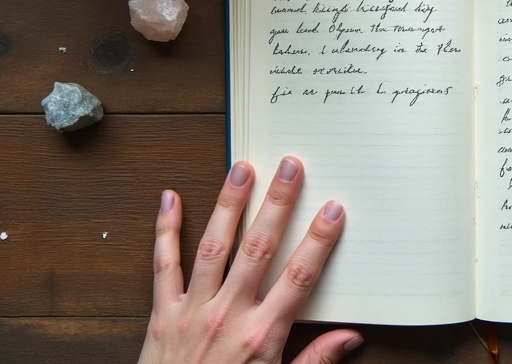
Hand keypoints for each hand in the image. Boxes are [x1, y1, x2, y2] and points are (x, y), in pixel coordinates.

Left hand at [139, 158, 361, 363]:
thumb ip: (315, 362)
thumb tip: (350, 338)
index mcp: (261, 336)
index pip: (299, 278)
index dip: (318, 241)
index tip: (332, 210)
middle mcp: (228, 316)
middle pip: (259, 249)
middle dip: (278, 204)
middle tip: (290, 167)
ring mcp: (192, 311)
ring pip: (213, 246)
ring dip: (229, 204)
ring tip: (241, 168)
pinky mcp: (161, 315)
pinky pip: (163, 266)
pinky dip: (165, 230)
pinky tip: (169, 199)